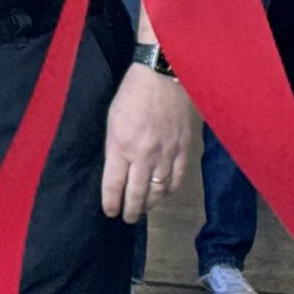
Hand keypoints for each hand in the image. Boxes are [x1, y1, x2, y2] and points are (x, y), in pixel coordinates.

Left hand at [102, 60, 195, 222]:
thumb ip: (114, 148)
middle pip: (137, 194)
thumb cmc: (132, 94)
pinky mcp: (183, 149)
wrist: (163, 75)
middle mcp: (144, 155)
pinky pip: (176, 178)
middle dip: (130, 211)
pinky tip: (163, 193)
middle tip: (127, 218)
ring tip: (144, 209)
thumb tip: (117, 171)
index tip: (110, 212)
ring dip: (149, 204)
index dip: (111, 203)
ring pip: (158, 191)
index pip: (114, 186)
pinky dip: (168, 190)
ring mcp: (166, 153)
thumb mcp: (112, 120)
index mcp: (121, 146)